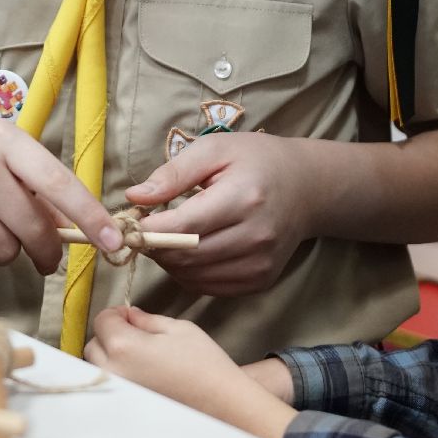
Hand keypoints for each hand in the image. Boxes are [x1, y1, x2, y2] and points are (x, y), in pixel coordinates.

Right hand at [0, 106, 121, 273]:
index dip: (91, 217)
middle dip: (46, 250)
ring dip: (5, 251)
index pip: (60, 183)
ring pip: (5, 251)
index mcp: (3, 138)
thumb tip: (68, 225)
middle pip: (35, 229)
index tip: (115, 241)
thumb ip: (28, 180)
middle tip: (45, 256)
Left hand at [86, 306, 295, 437]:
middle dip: (109, 333)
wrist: (221, 401)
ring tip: (136, 352)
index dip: (117, 313)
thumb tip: (131, 316)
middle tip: (133, 330)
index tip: (131, 314)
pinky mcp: (127, 404)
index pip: (102, 320)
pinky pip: (111, 383)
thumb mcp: (176, 328)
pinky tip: (140, 370)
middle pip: (93, 344)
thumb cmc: (203, 362)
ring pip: (98, 366)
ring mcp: (119, 391)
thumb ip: (146, 320)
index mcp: (123, 346)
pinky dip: (117, 373)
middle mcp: (113, 371)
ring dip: (109, 354)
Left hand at [126, 131, 316, 295]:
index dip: (149, 229)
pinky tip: (187, 253)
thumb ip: (174, 173)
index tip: (131, 221)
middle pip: (186, 257)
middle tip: (142, 231)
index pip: (184, 227)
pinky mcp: (260, 281)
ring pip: (194, 277)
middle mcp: (256, 237)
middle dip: (154, 247)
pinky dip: (189, 274)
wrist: (307, 188)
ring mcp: (260, 264)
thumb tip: (135, 197)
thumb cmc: (257, 160)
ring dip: (169, 262)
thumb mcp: (215, 150)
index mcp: (244, 198)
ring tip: (164, 239)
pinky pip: (209, 287)